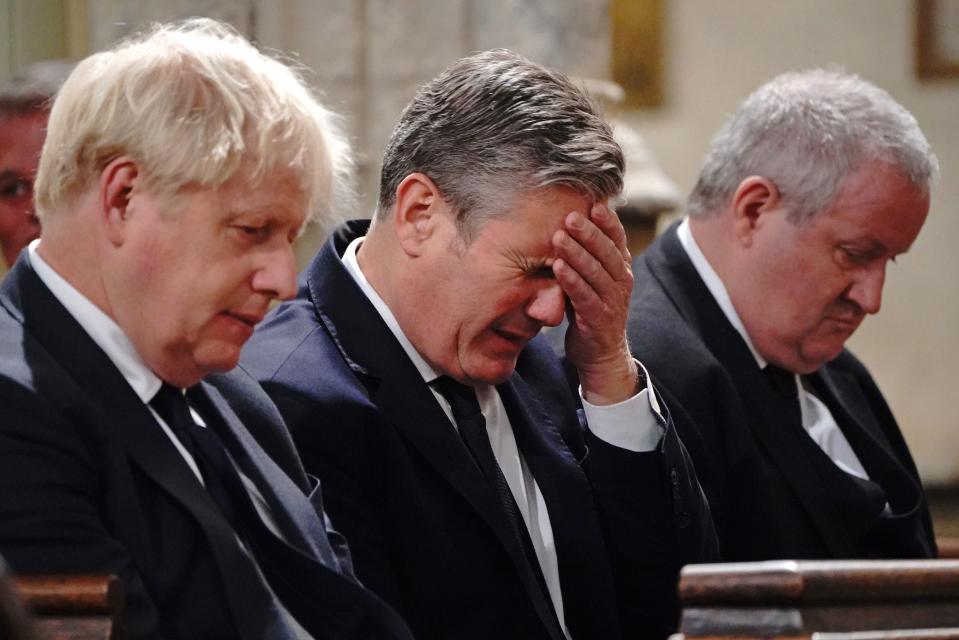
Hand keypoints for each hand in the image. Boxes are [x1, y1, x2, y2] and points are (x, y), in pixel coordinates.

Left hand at [552, 202, 638, 404]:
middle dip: (589, 232)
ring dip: (577, 253)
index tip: (594, 202)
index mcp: (621, 268)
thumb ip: (587, 256)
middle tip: (570, 216)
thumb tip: (569, 222)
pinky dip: (571, 280)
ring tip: (558, 237)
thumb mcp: (593, 280)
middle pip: (607, 251)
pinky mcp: (599, 319)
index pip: (618, 238)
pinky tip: (558, 267)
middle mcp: (621, 281)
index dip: (607, 221)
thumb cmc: (591, 310)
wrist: (601, 354)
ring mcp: (612, 301)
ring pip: (596, 272)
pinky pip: (584, 296)